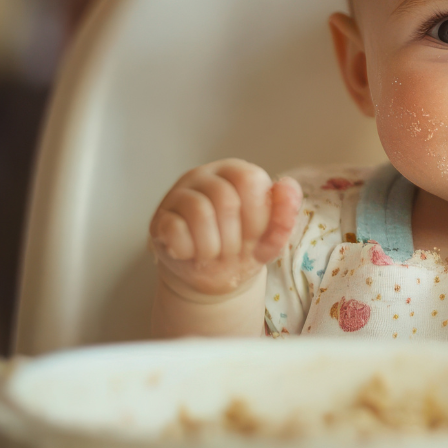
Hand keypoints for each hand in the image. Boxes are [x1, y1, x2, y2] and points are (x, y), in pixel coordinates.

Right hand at [149, 159, 302, 296]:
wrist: (211, 275)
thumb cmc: (242, 248)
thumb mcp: (268, 239)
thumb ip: (283, 216)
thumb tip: (287, 186)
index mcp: (236, 172)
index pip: (250, 179)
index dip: (257, 214)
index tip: (255, 236)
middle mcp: (205, 176)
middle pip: (225, 198)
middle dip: (235, 237)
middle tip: (233, 252)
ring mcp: (178, 194)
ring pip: (199, 211)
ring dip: (212, 247)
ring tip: (213, 255)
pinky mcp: (159, 217)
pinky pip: (174, 229)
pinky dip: (189, 250)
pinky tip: (191, 253)